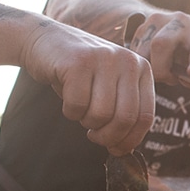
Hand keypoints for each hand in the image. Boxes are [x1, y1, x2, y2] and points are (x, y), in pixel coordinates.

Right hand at [22, 23, 155, 154]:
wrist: (45, 40)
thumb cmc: (79, 71)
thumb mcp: (109, 85)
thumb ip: (123, 110)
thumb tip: (126, 150)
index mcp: (141, 68)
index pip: (145, 116)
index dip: (131, 140)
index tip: (116, 149)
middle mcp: (127, 60)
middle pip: (124, 118)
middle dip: (107, 137)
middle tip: (94, 136)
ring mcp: (103, 59)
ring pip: (101, 114)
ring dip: (86, 121)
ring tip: (81, 109)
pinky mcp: (78, 62)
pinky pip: (77, 105)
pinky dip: (70, 111)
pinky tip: (67, 98)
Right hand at [128, 10, 189, 85]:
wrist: (185, 27)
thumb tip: (183, 80)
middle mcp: (182, 22)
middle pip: (161, 44)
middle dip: (160, 68)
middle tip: (167, 79)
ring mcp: (160, 20)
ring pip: (143, 49)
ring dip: (150, 68)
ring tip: (163, 70)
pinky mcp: (143, 25)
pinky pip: (135, 51)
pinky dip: (143, 63)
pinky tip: (154, 62)